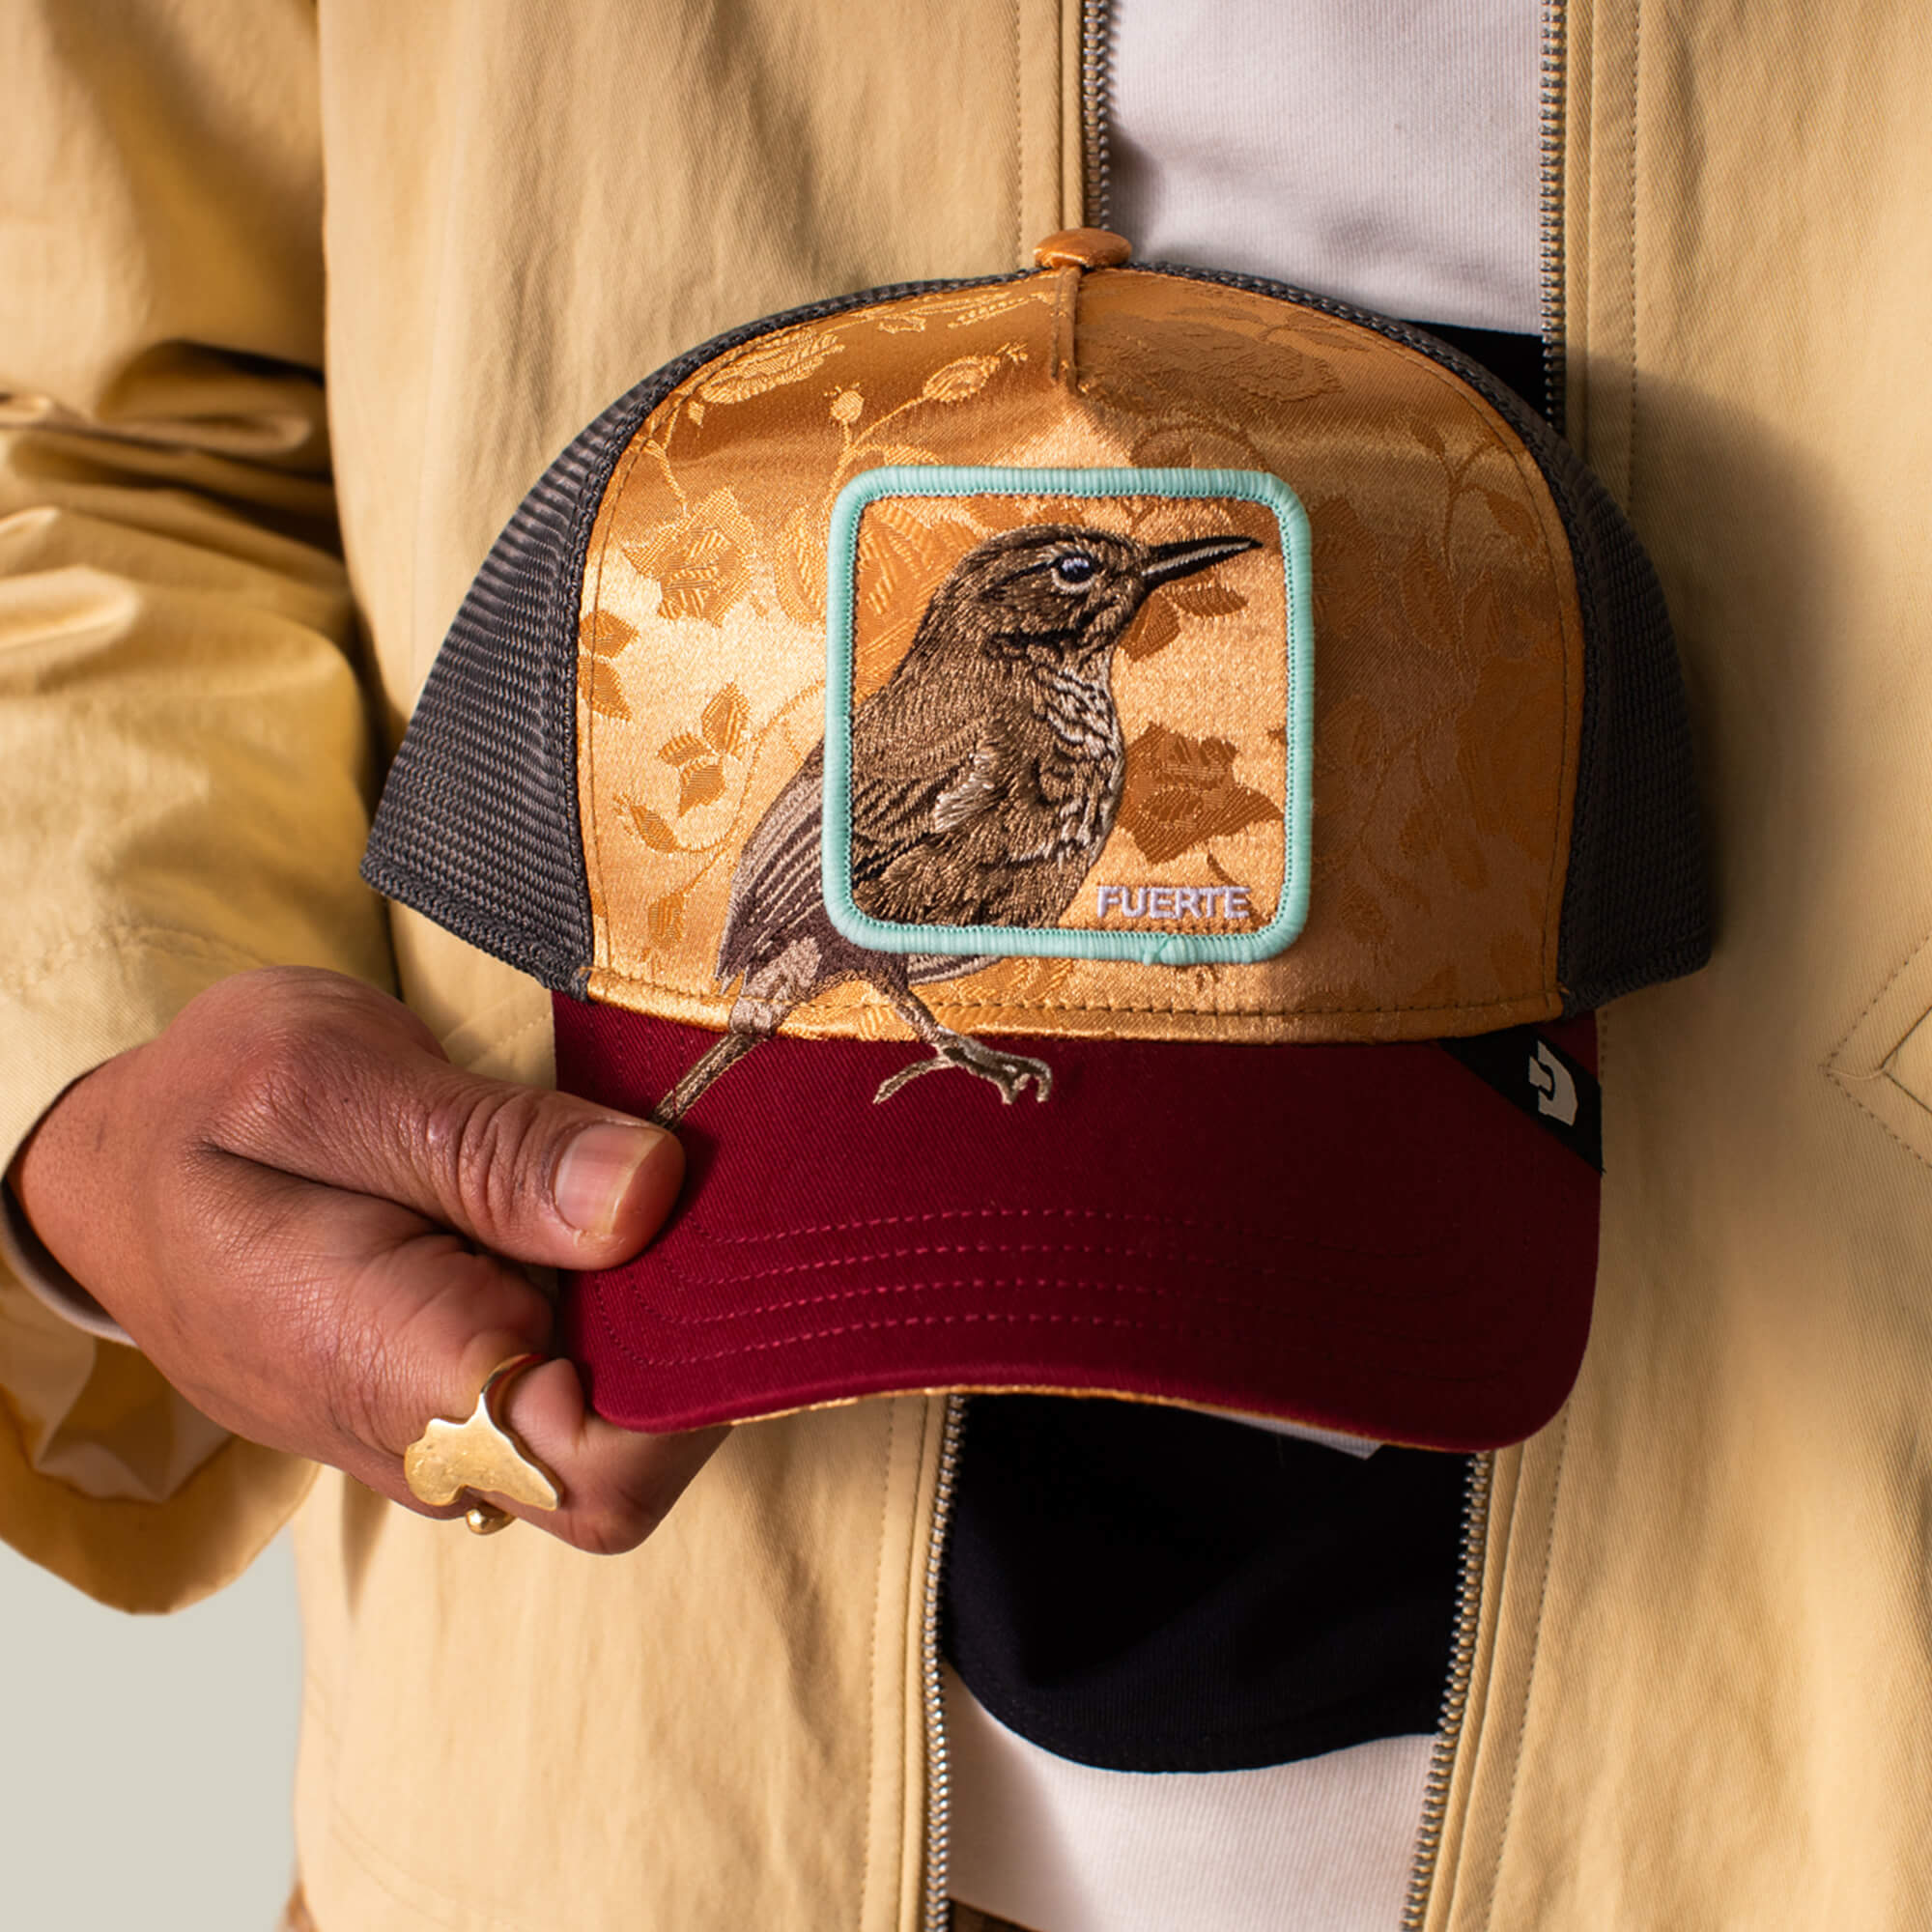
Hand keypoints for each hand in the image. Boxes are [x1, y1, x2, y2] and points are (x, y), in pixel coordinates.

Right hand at [7, 966, 721, 1551]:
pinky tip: (628, 1199)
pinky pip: (577, 1376)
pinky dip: (623, 1295)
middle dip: (704, 1323)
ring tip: (681, 1170)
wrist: (115, 1170)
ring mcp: (453, 1428)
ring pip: (613, 1415)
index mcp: (395, 1373)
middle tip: (732, 1179)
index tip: (743, 1243)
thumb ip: (488, 1148)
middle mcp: (434, 1439)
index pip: (599, 1469)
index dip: (701, 1380)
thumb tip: (648, 1194)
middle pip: (633, 1449)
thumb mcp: (326, 1081)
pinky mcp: (469, 1391)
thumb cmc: (206, 1116)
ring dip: (667, 1302)